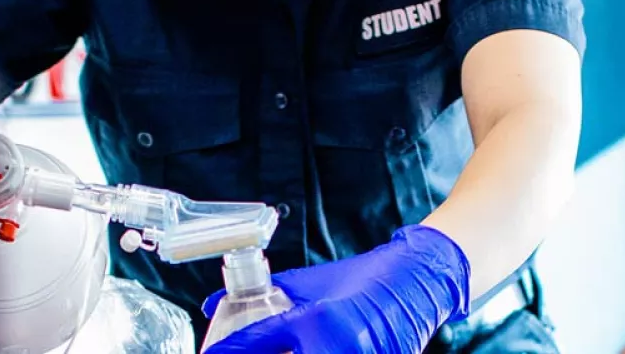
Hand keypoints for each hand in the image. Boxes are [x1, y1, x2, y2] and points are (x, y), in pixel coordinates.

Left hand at [201, 225, 470, 353]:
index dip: (227, 350)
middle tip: (238, 353)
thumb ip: (267, 292)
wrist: (416, 283)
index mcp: (317, 319)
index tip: (208, 352)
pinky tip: (303, 351)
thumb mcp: (312, 282)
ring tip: (281, 349)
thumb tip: (214, 301)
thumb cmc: (363, 278)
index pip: (257, 341)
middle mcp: (334, 348)